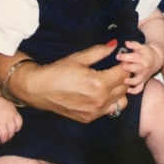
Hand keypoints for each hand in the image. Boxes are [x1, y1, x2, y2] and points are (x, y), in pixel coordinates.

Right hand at [0, 97, 21, 145]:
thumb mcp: (9, 106)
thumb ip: (13, 114)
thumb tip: (14, 121)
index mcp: (13, 113)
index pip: (19, 124)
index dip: (16, 129)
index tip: (14, 131)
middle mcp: (7, 119)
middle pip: (11, 132)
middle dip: (10, 137)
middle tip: (7, 139)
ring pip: (4, 136)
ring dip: (3, 140)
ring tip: (2, 141)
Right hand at [4, 42, 128, 122]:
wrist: (38, 90)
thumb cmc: (58, 71)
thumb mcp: (79, 58)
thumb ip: (99, 52)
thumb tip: (114, 45)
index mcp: (99, 84)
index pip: (123, 74)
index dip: (124, 64)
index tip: (120, 59)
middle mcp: (99, 100)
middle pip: (124, 87)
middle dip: (123, 76)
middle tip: (116, 68)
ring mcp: (95, 112)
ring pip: (121, 101)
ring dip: (119, 91)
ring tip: (110, 81)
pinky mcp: (89, 118)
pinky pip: (109, 110)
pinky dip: (110, 101)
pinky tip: (101, 92)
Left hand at [116, 40, 161, 93]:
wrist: (157, 59)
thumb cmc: (146, 52)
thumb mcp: (141, 46)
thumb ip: (134, 44)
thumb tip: (126, 43)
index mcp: (142, 58)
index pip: (134, 57)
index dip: (125, 56)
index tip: (118, 56)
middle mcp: (143, 67)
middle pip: (137, 68)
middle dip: (129, 68)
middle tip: (122, 67)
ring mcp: (143, 76)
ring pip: (139, 80)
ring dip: (132, 81)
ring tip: (124, 81)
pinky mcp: (143, 82)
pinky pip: (139, 88)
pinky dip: (134, 91)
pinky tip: (126, 90)